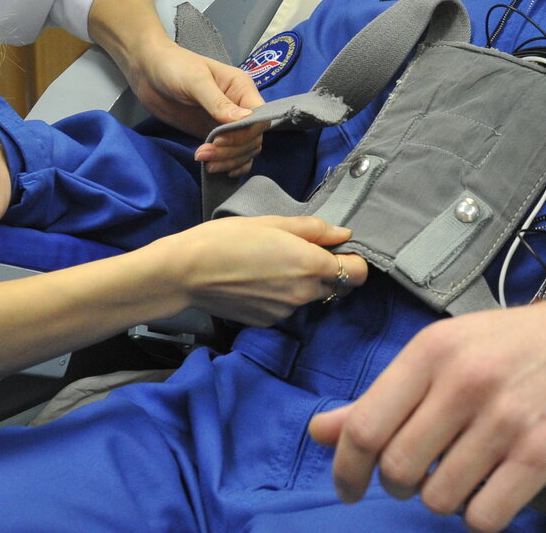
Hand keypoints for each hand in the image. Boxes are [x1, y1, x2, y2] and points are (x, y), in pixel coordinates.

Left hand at [124, 39, 267, 175]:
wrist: (148, 71)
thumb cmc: (174, 67)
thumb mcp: (196, 81)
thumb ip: (218, 102)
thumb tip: (244, 119)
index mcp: (241, 88)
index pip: (259, 117)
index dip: (244, 133)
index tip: (219, 139)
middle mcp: (239, 107)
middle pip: (253, 138)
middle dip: (232, 151)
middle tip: (204, 153)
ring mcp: (226, 123)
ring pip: (244, 150)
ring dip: (228, 160)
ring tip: (204, 161)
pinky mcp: (212, 134)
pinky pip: (231, 155)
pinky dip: (229, 165)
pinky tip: (216, 169)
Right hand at [157, 215, 367, 326]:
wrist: (187, 273)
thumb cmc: (228, 239)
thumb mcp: (273, 222)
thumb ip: (314, 230)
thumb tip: (344, 234)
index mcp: (309, 265)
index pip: (358, 273)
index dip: (354, 260)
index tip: (339, 250)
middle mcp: (303, 294)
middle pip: (338, 287)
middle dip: (331, 272)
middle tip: (305, 253)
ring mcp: (285, 312)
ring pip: (310, 297)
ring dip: (303, 284)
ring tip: (272, 264)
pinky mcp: (267, 322)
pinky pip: (287, 308)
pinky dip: (281, 296)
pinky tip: (258, 280)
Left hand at [307, 287, 545, 531]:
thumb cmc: (511, 346)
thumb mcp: (442, 352)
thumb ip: (381, 396)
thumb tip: (321, 430)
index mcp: (433, 351)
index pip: (365, 427)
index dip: (346, 468)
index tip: (350, 484)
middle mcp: (467, 382)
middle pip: (398, 468)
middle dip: (398, 483)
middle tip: (415, 475)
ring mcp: (506, 420)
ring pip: (439, 497)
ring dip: (442, 497)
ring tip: (461, 472)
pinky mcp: (540, 455)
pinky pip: (484, 516)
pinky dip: (479, 513)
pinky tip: (489, 487)